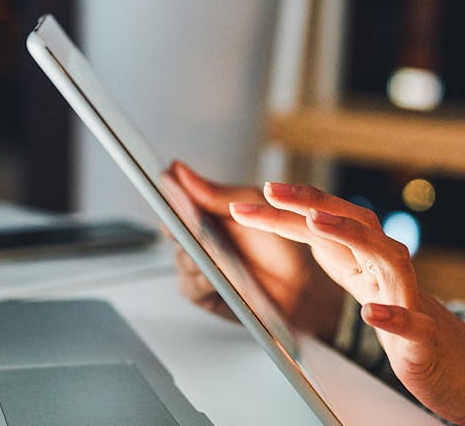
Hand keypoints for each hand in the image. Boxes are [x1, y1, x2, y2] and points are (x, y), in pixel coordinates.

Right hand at [166, 162, 343, 341]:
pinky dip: (202, 280)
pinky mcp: (203, 293)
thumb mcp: (251, 205)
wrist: (300, 285)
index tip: (164, 182)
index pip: (177, 201)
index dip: (168, 194)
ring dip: (197, 256)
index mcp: (209, 215)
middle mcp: (201, 240)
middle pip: (172, 229)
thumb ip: (214, 193)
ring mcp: (201, 266)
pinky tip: (219, 277)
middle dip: (178, 225)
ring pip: (180, 257)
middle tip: (186, 221)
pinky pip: (189, 285)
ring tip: (218, 256)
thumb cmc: (280, 244)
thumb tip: (179, 171)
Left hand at [230, 182, 464, 424]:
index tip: (242, 204)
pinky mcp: (427, 339)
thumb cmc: (414, 332)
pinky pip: (412, 324)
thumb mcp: (368, 287)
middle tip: (270, 190)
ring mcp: (411, 300)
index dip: (284, 212)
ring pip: (386, 257)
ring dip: (351, 236)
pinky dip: (392, 316)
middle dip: (311, 202)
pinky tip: (371, 315)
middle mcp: (390, 271)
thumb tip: (304, 226)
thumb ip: (341, 256)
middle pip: (354, 223)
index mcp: (368, 261)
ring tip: (315, 224)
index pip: (324, 226)